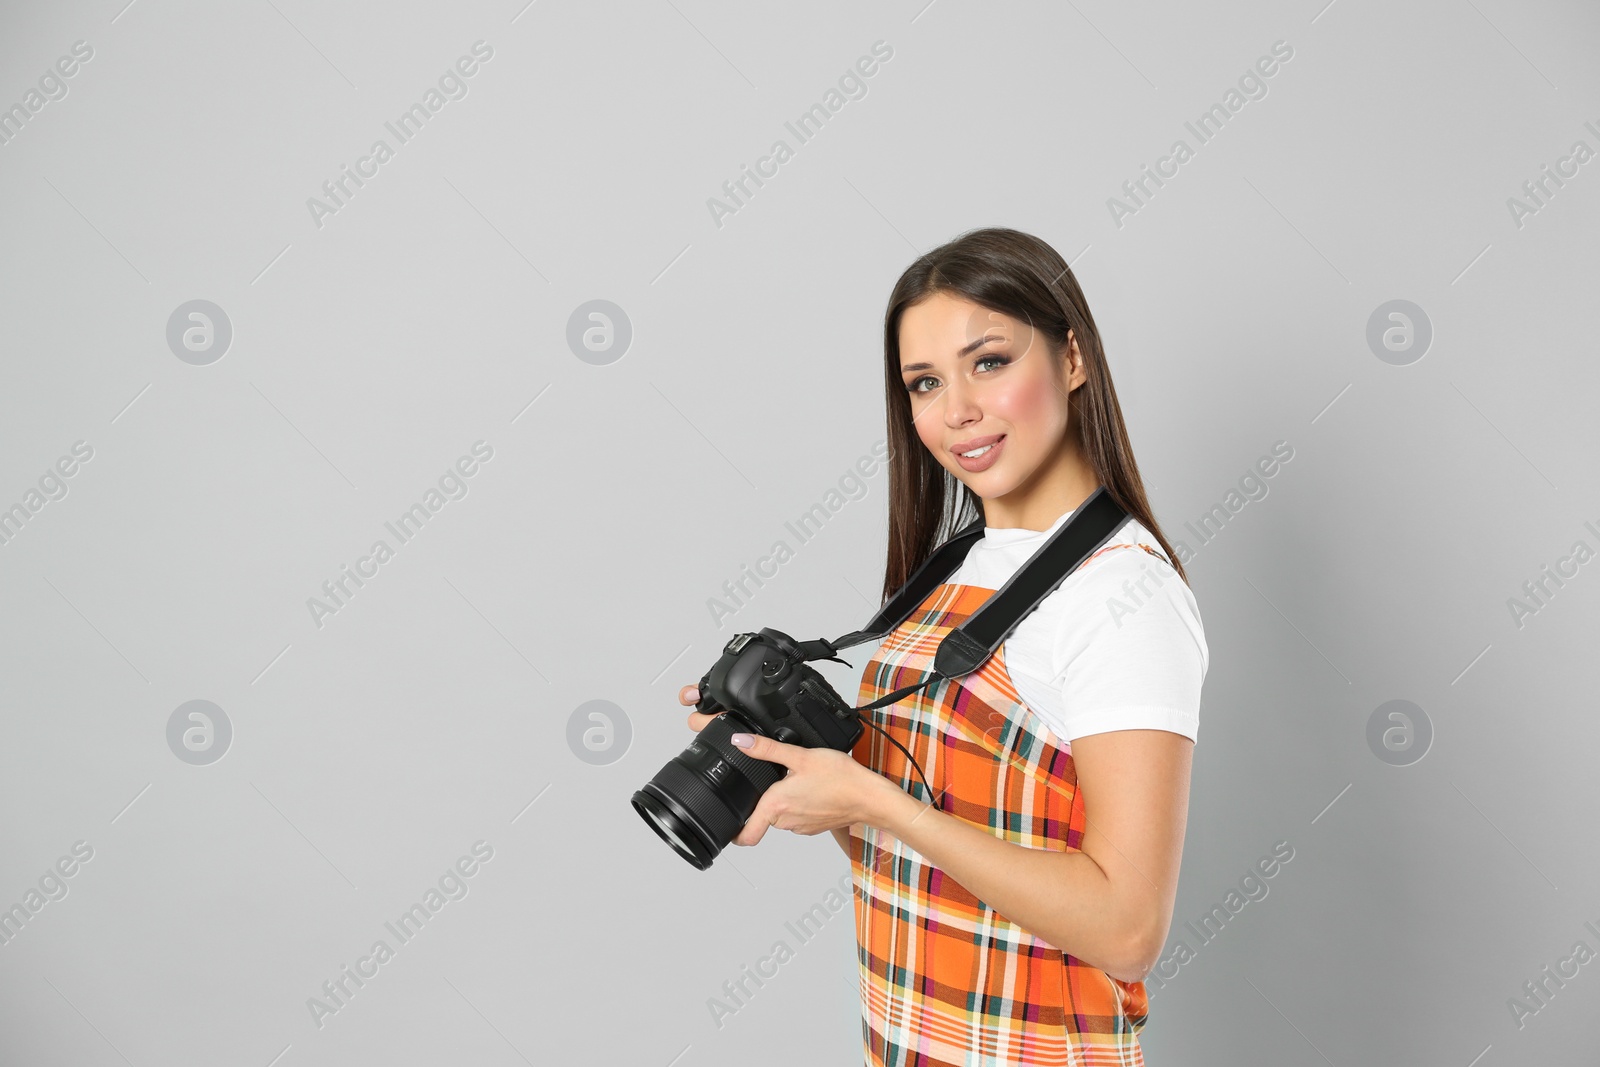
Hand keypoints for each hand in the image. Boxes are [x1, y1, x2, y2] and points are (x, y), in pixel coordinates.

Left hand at [678, 683, 893, 846]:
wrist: (870, 796)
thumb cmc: (841, 778)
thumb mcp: (801, 756)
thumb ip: (767, 749)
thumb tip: (740, 741)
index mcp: (776, 806)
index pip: (745, 836)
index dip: (732, 833)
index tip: (726, 823)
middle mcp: (786, 822)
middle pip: (762, 817)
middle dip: (763, 801)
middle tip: (771, 781)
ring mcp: (801, 827)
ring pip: (781, 816)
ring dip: (783, 801)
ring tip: (795, 780)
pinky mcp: (814, 826)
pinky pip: (798, 817)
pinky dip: (799, 804)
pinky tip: (810, 788)